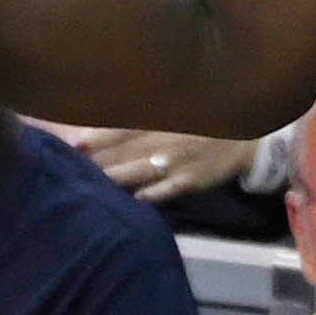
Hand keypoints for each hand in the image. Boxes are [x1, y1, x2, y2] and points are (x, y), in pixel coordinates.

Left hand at [75, 126, 253, 202]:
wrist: (247, 140)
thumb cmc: (204, 124)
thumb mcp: (177, 112)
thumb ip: (146, 118)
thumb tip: (107, 126)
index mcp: (161, 120)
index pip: (121, 130)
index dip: (96, 138)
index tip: (73, 144)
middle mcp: (164, 140)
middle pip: (122, 153)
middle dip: (96, 161)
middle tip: (68, 168)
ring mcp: (176, 163)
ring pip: (136, 173)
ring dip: (112, 179)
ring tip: (87, 187)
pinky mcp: (188, 182)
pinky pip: (160, 192)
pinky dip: (142, 197)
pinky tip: (125, 202)